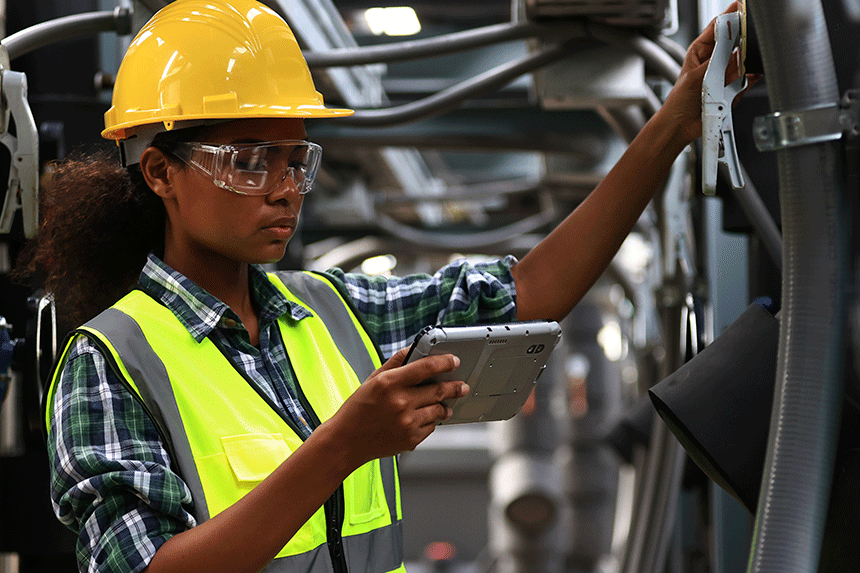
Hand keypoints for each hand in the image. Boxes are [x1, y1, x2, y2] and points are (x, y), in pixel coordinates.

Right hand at [323, 347, 469, 466]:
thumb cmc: (357, 409)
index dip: (444, 362)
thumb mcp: (372, 379)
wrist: (346, 441)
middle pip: (439, 390)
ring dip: (445, 406)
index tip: (454, 360)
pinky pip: (431, 427)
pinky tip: (421, 419)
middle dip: (455, 387)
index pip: (426, 367)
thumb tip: (413, 348)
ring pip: (439, 410)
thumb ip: (395, 363)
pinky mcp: (411, 439)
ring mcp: (407, 423)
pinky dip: (430, 422)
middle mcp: (400, 402)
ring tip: (444, 405)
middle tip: (462, 385)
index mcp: (389, 383)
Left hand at [661, 1, 759, 145]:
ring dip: (745, 62)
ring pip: (745, 59)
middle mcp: (716, 59)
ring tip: (736, 71)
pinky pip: (749, 78)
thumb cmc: (680, 101)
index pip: (719, 26)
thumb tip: (734, 53)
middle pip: (735, 40)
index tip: (742, 8)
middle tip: (747, 40)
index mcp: (701, 50)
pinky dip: (751, 78)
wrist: (682, 125)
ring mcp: (727, 72)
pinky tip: (748, 78)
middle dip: (742, 40)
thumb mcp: (696, 77)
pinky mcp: (735, 86)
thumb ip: (717, 64)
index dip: (731, 16)